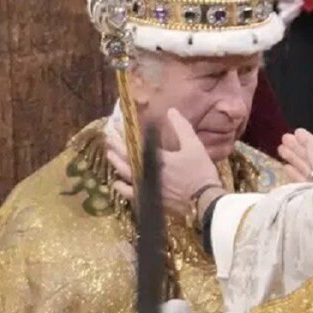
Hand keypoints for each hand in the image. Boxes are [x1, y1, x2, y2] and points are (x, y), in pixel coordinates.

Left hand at [106, 109, 221, 217]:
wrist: (204, 202)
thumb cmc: (200, 172)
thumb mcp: (194, 145)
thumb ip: (182, 127)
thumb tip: (171, 111)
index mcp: (158, 158)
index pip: (136, 143)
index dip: (124, 133)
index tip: (115, 123)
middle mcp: (148, 172)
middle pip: (126, 158)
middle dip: (116, 145)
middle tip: (108, 136)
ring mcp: (147, 187)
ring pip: (125, 174)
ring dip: (116, 162)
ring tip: (109, 153)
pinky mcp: (150, 199)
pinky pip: (130, 194)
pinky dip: (122, 188)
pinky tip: (116, 183)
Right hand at [277, 128, 312, 182]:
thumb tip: (309, 142)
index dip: (310, 141)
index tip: (297, 131)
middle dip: (299, 148)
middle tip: (284, 138)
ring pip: (306, 170)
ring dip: (294, 159)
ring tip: (280, 149)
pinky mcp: (312, 199)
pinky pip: (302, 184)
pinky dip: (294, 175)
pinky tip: (285, 167)